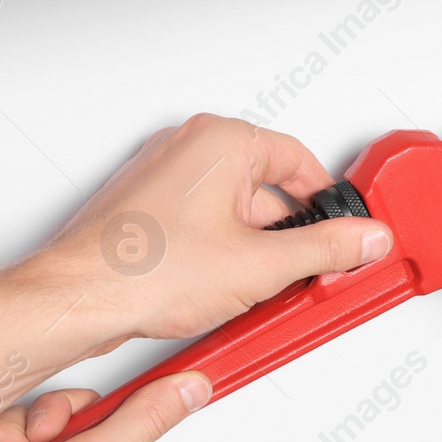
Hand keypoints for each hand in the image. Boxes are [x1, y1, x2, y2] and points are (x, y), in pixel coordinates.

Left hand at [20, 114, 393, 340]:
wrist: (77, 300)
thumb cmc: (143, 270)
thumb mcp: (260, 266)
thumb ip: (324, 250)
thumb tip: (363, 239)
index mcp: (222, 140)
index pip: (301, 162)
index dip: (328, 206)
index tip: (343, 236)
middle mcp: (189, 148)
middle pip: (268, 190)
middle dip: (288, 238)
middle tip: (303, 276)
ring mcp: (162, 178)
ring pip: (233, 213)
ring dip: (253, 253)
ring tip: (252, 292)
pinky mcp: (146, 212)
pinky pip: (202, 227)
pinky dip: (219, 257)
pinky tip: (219, 294)